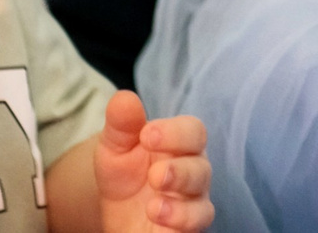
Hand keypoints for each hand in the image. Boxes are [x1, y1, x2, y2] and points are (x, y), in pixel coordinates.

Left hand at [93, 91, 212, 231]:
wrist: (118, 215)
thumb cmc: (124, 175)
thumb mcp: (115, 147)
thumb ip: (122, 123)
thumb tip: (124, 97)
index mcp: (180, 145)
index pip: (193, 131)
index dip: (174, 133)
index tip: (146, 136)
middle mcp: (193, 171)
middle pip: (201, 167)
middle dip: (179, 170)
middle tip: (155, 174)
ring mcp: (192, 202)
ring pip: (202, 200)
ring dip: (179, 201)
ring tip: (154, 203)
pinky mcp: (187, 227)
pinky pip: (196, 223)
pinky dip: (180, 220)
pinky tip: (157, 216)